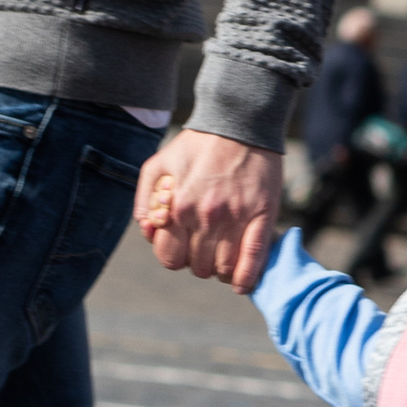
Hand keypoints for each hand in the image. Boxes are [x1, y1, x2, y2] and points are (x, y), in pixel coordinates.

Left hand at [136, 131, 280, 293]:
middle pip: (199, 267)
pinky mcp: (261, 216)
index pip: (171, 258)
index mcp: (177, 207)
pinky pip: (253, 259)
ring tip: (225, 258)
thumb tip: (148, 231)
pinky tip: (243, 285)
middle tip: (207, 249)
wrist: (240, 122)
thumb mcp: (159, 164)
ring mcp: (235, 218)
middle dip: (200, 263)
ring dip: (222, 270)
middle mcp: (204, 216)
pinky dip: (247, 278)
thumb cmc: (198, 144)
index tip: (185, 249)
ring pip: (224, 269)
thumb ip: (144, 200)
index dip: (176, 257)